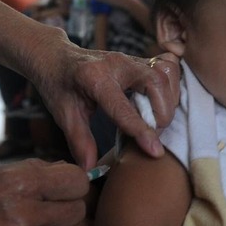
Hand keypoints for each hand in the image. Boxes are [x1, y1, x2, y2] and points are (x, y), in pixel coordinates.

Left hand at [28, 43, 179, 168]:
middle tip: (152, 132)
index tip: (156, 151)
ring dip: (168, 99)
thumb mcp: (64, 115)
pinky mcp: (140, 59)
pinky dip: (171, 85)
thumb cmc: (59, 86)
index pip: (123, 108)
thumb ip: (79, 141)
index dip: (142, 131)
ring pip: (165, 73)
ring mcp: (131, 58)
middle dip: (162, 113)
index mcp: (93, 78)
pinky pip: (167, 67)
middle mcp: (117, 63)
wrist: (55, 57)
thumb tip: (89, 168)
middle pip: (155, 83)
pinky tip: (160, 100)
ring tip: (155, 118)